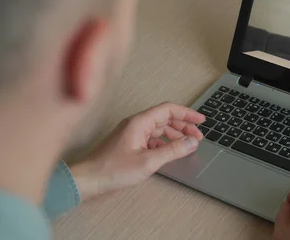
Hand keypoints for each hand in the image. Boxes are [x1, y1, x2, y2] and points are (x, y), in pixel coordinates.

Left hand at [70, 103, 204, 200]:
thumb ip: (173, 150)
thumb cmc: (111, 169)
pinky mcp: (129, 143)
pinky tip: (170, 152)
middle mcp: (136, 124)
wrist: (88, 180)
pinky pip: (152, 138)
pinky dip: (164, 143)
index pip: (168, 110)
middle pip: (165, 118)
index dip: (187, 113)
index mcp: (140, 122)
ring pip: (159, 128)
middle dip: (183, 126)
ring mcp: (132, 133)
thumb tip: (191, 142)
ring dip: (175, 135)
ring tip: (187, 144)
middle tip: (197, 136)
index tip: (200, 119)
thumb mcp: (148, 161)